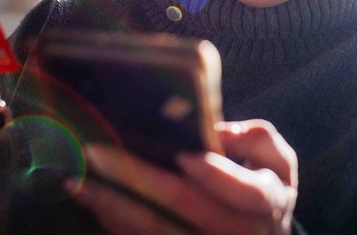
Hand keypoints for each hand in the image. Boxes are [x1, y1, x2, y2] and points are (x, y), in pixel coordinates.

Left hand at [68, 119, 297, 233]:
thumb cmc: (264, 188)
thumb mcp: (278, 161)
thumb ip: (258, 139)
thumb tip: (216, 132)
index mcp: (265, 203)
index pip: (243, 191)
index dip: (213, 173)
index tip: (183, 154)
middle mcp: (236, 234)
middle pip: (185, 208)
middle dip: (139, 178)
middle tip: (97, 151)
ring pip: (156, 230)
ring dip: (112, 205)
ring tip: (78, 179)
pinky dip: (114, 223)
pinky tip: (90, 201)